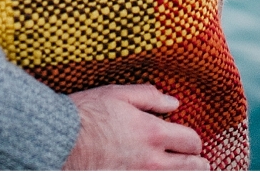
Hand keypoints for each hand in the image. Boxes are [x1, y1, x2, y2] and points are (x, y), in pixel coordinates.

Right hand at [62, 84, 208, 170]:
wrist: (62, 141)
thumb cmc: (87, 114)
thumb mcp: (117, 94)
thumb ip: (149, 96)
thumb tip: (174, 103)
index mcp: (153, 133)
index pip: (192, 141)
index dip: (193, 140)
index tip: (188, 140)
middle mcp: (152, 160)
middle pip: (192, 168)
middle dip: (197, 163)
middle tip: (195, 161)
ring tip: (182, 169)